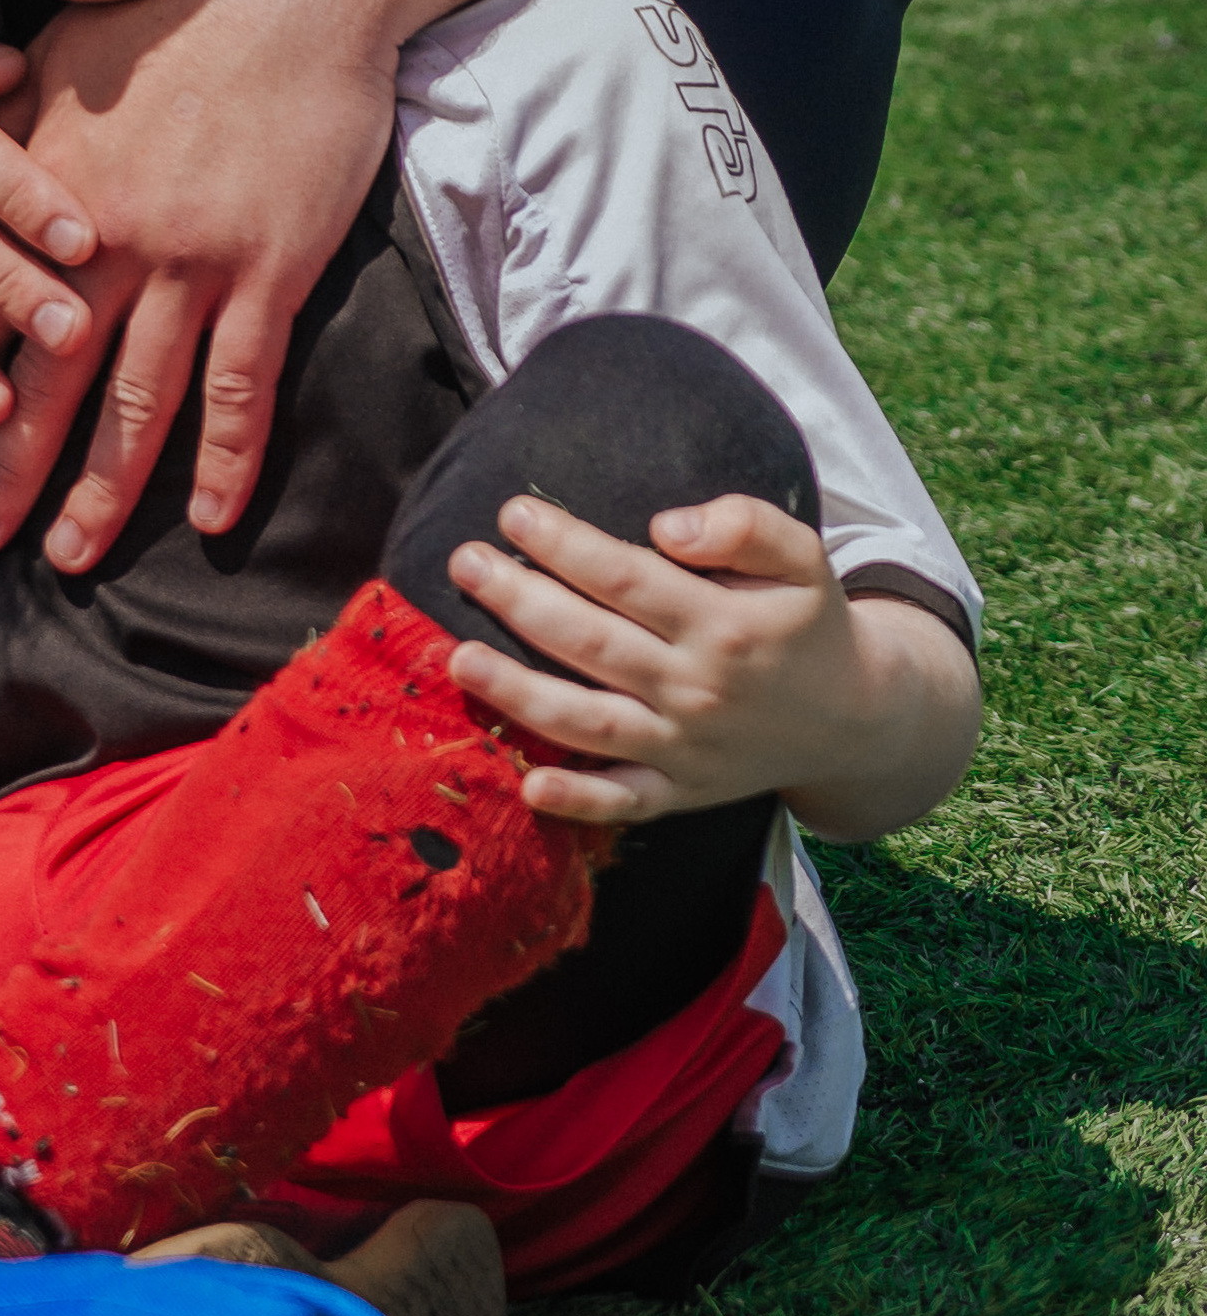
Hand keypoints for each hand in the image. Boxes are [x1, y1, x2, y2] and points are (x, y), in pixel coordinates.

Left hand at [0, 0, 398, 567]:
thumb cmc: (173, 12)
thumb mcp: (61, 60)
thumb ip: (5, 130)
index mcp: (48, 190)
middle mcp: (109, 239)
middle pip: (47, 377)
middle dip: (6, 466)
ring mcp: (194, 261)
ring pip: (139, 401)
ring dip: (101, 489)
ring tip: (70, 556)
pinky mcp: (271, 269)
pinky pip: (243, 384)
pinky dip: (227, 457)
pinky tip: (210, 516)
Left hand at [443, 491, 933, 829]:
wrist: (857, 720)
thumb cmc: (810, 623)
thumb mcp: (803, 557)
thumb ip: (745, 524)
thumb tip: (666, 526)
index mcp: (724, 625)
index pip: (626, 578)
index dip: (565, 544)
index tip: (513, 512)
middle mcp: (698, 689)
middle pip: (591, 643)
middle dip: (518, 600)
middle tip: (463, 562)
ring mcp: (686, 750)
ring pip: (589, 723)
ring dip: (518, 694)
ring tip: (458, 657)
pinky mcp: (682, 794)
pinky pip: (623, 803)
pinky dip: (576, 801)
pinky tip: (526, 783)